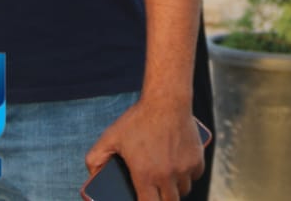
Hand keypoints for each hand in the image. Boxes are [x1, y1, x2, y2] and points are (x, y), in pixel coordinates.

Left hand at [86, 97, 204, 200]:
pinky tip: (180, 167)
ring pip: (183, 190)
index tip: (143, 198)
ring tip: (166, 179)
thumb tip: (93, 174)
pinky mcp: (197, 158)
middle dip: (162, 199)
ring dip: (176, 188)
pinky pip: (195, 175)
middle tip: (156, 192)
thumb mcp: (110, 136)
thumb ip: (95, 158)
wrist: (167, 100)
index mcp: (145, 175)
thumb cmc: (138, 119)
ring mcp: (184, 168)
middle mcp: (167, 175)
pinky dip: (189, 174)